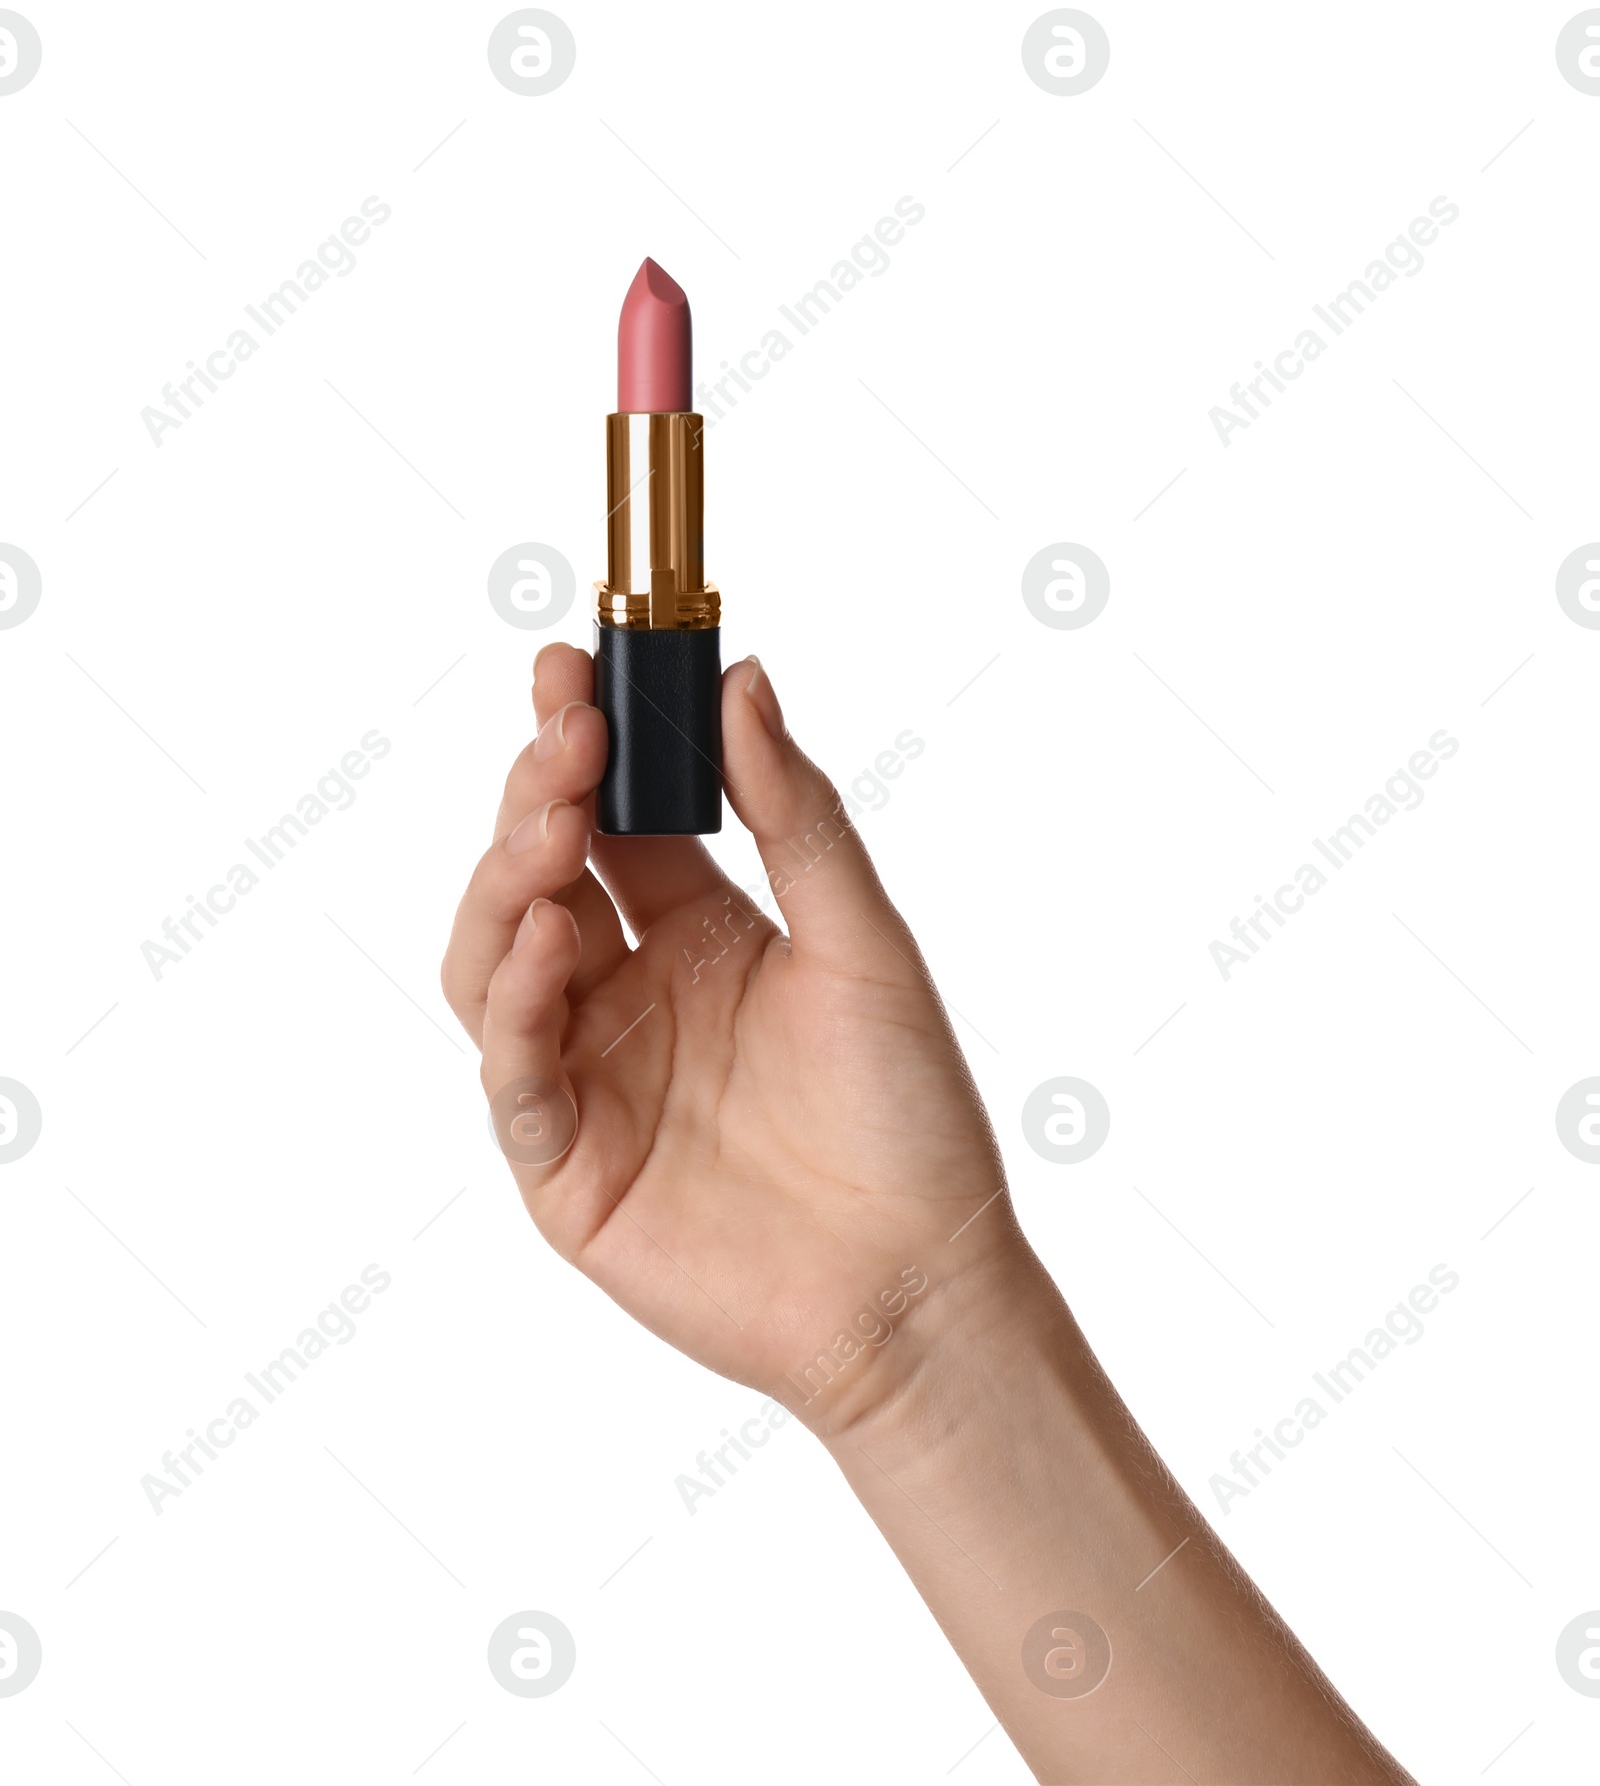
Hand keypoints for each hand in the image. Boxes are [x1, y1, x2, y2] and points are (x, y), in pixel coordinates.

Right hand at [442, 644, 1015, 1430]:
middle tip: (565, 734)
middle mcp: (631, 994)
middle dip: (539, 796)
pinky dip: (513, 1001)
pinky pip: (511, 1072)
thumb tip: (745, 678)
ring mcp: (591, 1075)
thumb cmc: (908, 1115)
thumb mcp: (862, 941)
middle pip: (539, 874)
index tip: (572, 664)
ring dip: (508, 882)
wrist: (921, 1282)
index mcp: (700, 933)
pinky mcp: (565, 1165)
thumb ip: (795, 816)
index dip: (585, 742)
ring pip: (493, 959)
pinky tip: (548, 938)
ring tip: (551, 824)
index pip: (613, 817)